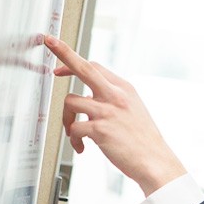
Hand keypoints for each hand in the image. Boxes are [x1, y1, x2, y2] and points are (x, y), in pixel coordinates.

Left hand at [45, 35, 185, 195]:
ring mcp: (107, 112)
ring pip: (70, 101)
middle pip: (83, 67)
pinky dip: (74, 140)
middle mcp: (116, 96)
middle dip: (63, 52)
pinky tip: (82, 148)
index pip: (95, 67)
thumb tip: (90, 98)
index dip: (74, 62)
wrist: (155, 161)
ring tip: (74, 133)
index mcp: (125, 89)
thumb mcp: (134, 110)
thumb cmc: (144, 140)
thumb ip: (115, 100)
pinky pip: (74, 128)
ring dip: (66, 119)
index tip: (60, 66)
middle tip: (49, 42)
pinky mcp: (100, 130)